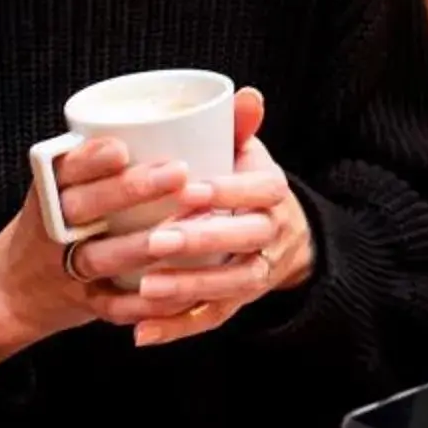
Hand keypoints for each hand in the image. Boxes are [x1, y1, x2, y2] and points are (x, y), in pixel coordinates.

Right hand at [0, 89, 307, 368]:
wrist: (25, 281)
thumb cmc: (87, 205)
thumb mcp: (100, 170)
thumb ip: (168, 133)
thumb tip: (250, 97)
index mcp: (55, 183)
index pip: (65, 165)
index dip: (92, 158)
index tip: (124, 147)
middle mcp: (54, 222)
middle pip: (80, 207)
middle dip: (127, 191)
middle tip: (179, 175)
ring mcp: (66, 265)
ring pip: (96, 257)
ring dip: (135, 247)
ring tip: (177, 236)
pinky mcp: (84, 301)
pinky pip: (111, 306)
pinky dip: (143, 303)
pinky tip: (178, 295)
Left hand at [105, 88, 314, 347]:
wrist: (285, 237)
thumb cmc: (249, 187)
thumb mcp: (250, 154)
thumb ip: (240, 128)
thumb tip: (245, 95)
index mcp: (273, 194)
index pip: (257, 191)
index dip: (226, 191)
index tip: (189, 189)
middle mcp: (272, 236)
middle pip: (243, 241)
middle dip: (200, 242)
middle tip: (156, 240)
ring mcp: (257, 274)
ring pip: (229, 287)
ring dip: (188, 290)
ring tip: (146, 289)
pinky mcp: (239, 304)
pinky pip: (211, 320)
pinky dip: (177, 329)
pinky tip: (141, 332)